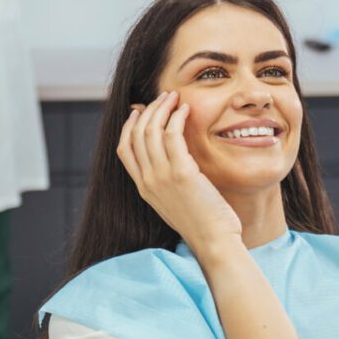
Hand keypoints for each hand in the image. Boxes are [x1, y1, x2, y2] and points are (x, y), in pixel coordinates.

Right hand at [116, 91, 242, 256]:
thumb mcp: (176, 200)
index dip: (128, 126)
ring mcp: (162, 177)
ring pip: (151, 131)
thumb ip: (168, 180)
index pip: (124, 150)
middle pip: (136, 135)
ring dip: (162, 108)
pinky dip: (177, 117)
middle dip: (148, 110)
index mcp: (144, 188)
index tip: (138, 110)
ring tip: (174, 97)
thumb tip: (173, 157)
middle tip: (163, 97)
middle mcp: (148, 181)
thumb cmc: (203, 222)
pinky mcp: (181, 173)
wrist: (215, 241)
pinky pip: (172, 135)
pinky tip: (186, 109)